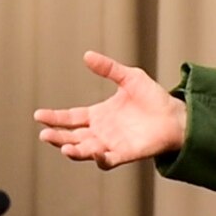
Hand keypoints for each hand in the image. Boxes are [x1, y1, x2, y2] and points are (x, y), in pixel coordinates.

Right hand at [34, 51, 188, 169]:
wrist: (177, 116)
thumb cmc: (154, 98)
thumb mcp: (129, 77)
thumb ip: (108, 68)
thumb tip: (87, 55)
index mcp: (98, 115)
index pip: (70, 118)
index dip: (54, 118)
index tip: (38, 116)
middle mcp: (101, 132)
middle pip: (72, 137)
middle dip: (57, 137)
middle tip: (45, 134)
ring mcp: (111, 145)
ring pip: (85, 151)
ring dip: (73, 151)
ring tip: (64, 147)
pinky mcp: (125, 154)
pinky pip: (108, 160)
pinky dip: (100, 158)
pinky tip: (94, 152)